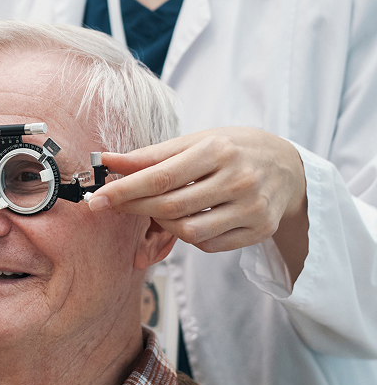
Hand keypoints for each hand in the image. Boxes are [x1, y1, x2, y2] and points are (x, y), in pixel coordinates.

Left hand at [88, 128, 307, 283]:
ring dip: (161, 224)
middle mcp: (238, 179)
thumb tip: (109, 161)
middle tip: (112, 206)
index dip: (124, 190)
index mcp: (218, 150)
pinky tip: (188, 219)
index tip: (96, 199)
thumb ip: (152, 155)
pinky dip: (189, 236)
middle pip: (171, 206)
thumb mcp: (196, 141)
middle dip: (134, 208)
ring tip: (154, 210)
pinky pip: (209, 244)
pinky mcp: (259, 230)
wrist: (288, 166)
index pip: (161, 176)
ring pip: (189, 231)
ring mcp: (251, 208)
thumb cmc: (233, 149)